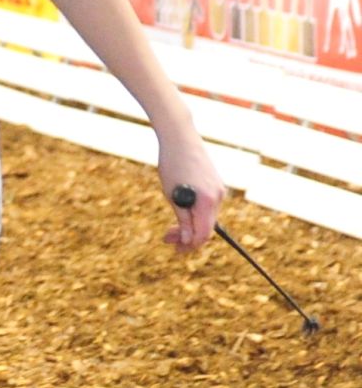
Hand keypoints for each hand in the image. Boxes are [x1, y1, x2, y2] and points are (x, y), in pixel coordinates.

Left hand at [157, 133, 224, 252]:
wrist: (180, 137)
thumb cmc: (172, 164)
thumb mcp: (172, 196)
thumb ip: (182, 219)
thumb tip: (188, 239)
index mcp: (207, 201)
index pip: (203, 234)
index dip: (190, 245)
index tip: (176, 250)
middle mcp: (218, 197)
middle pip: (207, 228)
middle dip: (187, 236)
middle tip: (167, 239)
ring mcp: (219, 190)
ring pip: (207, 218)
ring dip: (190, 225)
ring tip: (170, 227)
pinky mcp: (216, 184)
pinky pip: (207, 206)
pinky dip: (195, 213)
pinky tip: (181, 212)